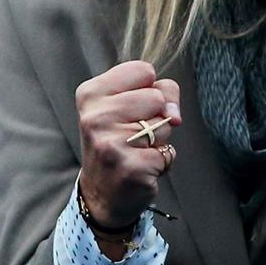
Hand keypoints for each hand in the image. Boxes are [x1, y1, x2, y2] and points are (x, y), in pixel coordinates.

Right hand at [76, 61, 180, 230]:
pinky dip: (163, 161)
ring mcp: (111, 143)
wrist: (102, 194)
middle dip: (155, 116)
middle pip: (157, 96)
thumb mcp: (129, 104)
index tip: (130, 108)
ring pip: (165, 124)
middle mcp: (95, 117)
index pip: (144, 70)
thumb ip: (159, 92)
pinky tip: (142, 168)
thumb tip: (174, 116)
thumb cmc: (119, 140)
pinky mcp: (130, 168)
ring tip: (137, 150)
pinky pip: (168, 152)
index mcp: (91, 94)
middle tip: (133, 134)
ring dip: (159, 139)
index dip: (148, 89)